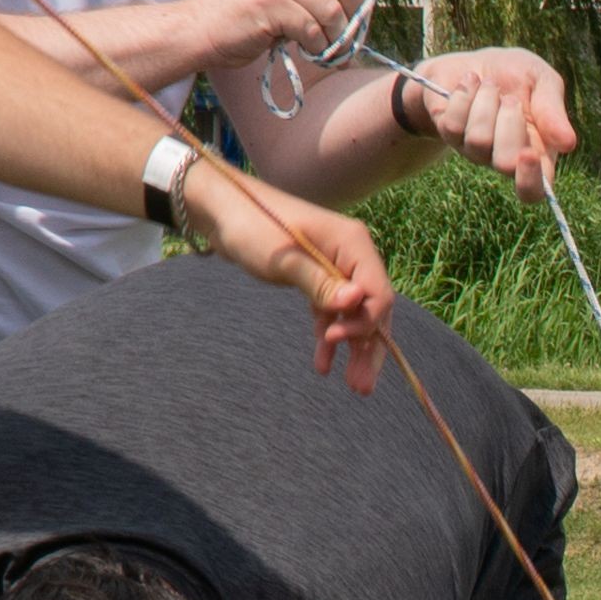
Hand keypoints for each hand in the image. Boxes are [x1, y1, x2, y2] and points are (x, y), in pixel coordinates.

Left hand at [182, 162, 399, 387]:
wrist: (223, 213)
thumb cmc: (253, 227)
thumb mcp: (284, 259)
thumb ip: (320, 282)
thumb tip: (355, 304)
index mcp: (352, 243)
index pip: (377, 291)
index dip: (366, 322)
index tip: (336, 342)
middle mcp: (351, 254)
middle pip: (372, 307)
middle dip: (368, 347)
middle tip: (361, 387)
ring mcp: (335, 266)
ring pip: (354, 314)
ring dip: (353, 347)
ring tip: (352, 384)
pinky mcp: (317, 277)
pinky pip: (332, 312)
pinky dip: (329, 336)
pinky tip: (323, 363)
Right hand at [193, 0, 378, 85]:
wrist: (204, 28)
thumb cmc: (252, 14)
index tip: (348, 17)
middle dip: (353, 17)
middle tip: (339, 37)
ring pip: (334, 11)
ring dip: (333, 38)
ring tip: (320, 47)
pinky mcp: (269, 3)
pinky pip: (312, 29)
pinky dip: (314, 47)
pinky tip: (302, 49)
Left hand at [407, 48, 576, 196]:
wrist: (475, 62)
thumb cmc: (516, 75)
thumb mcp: (541, 80)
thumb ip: (553, 109)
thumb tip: (568, 143)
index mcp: (536, 152)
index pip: (532, 190)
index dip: (530, 179)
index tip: (529, 154)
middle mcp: (503, 158)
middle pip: (505, 163)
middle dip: (510, 121)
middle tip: (511, 98)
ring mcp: (473, 150)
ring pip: (478, 139)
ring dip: (486, 101)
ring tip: (490, 86)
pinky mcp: (449, 135)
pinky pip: (453, 123)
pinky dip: (464, 94)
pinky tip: (469, 83)